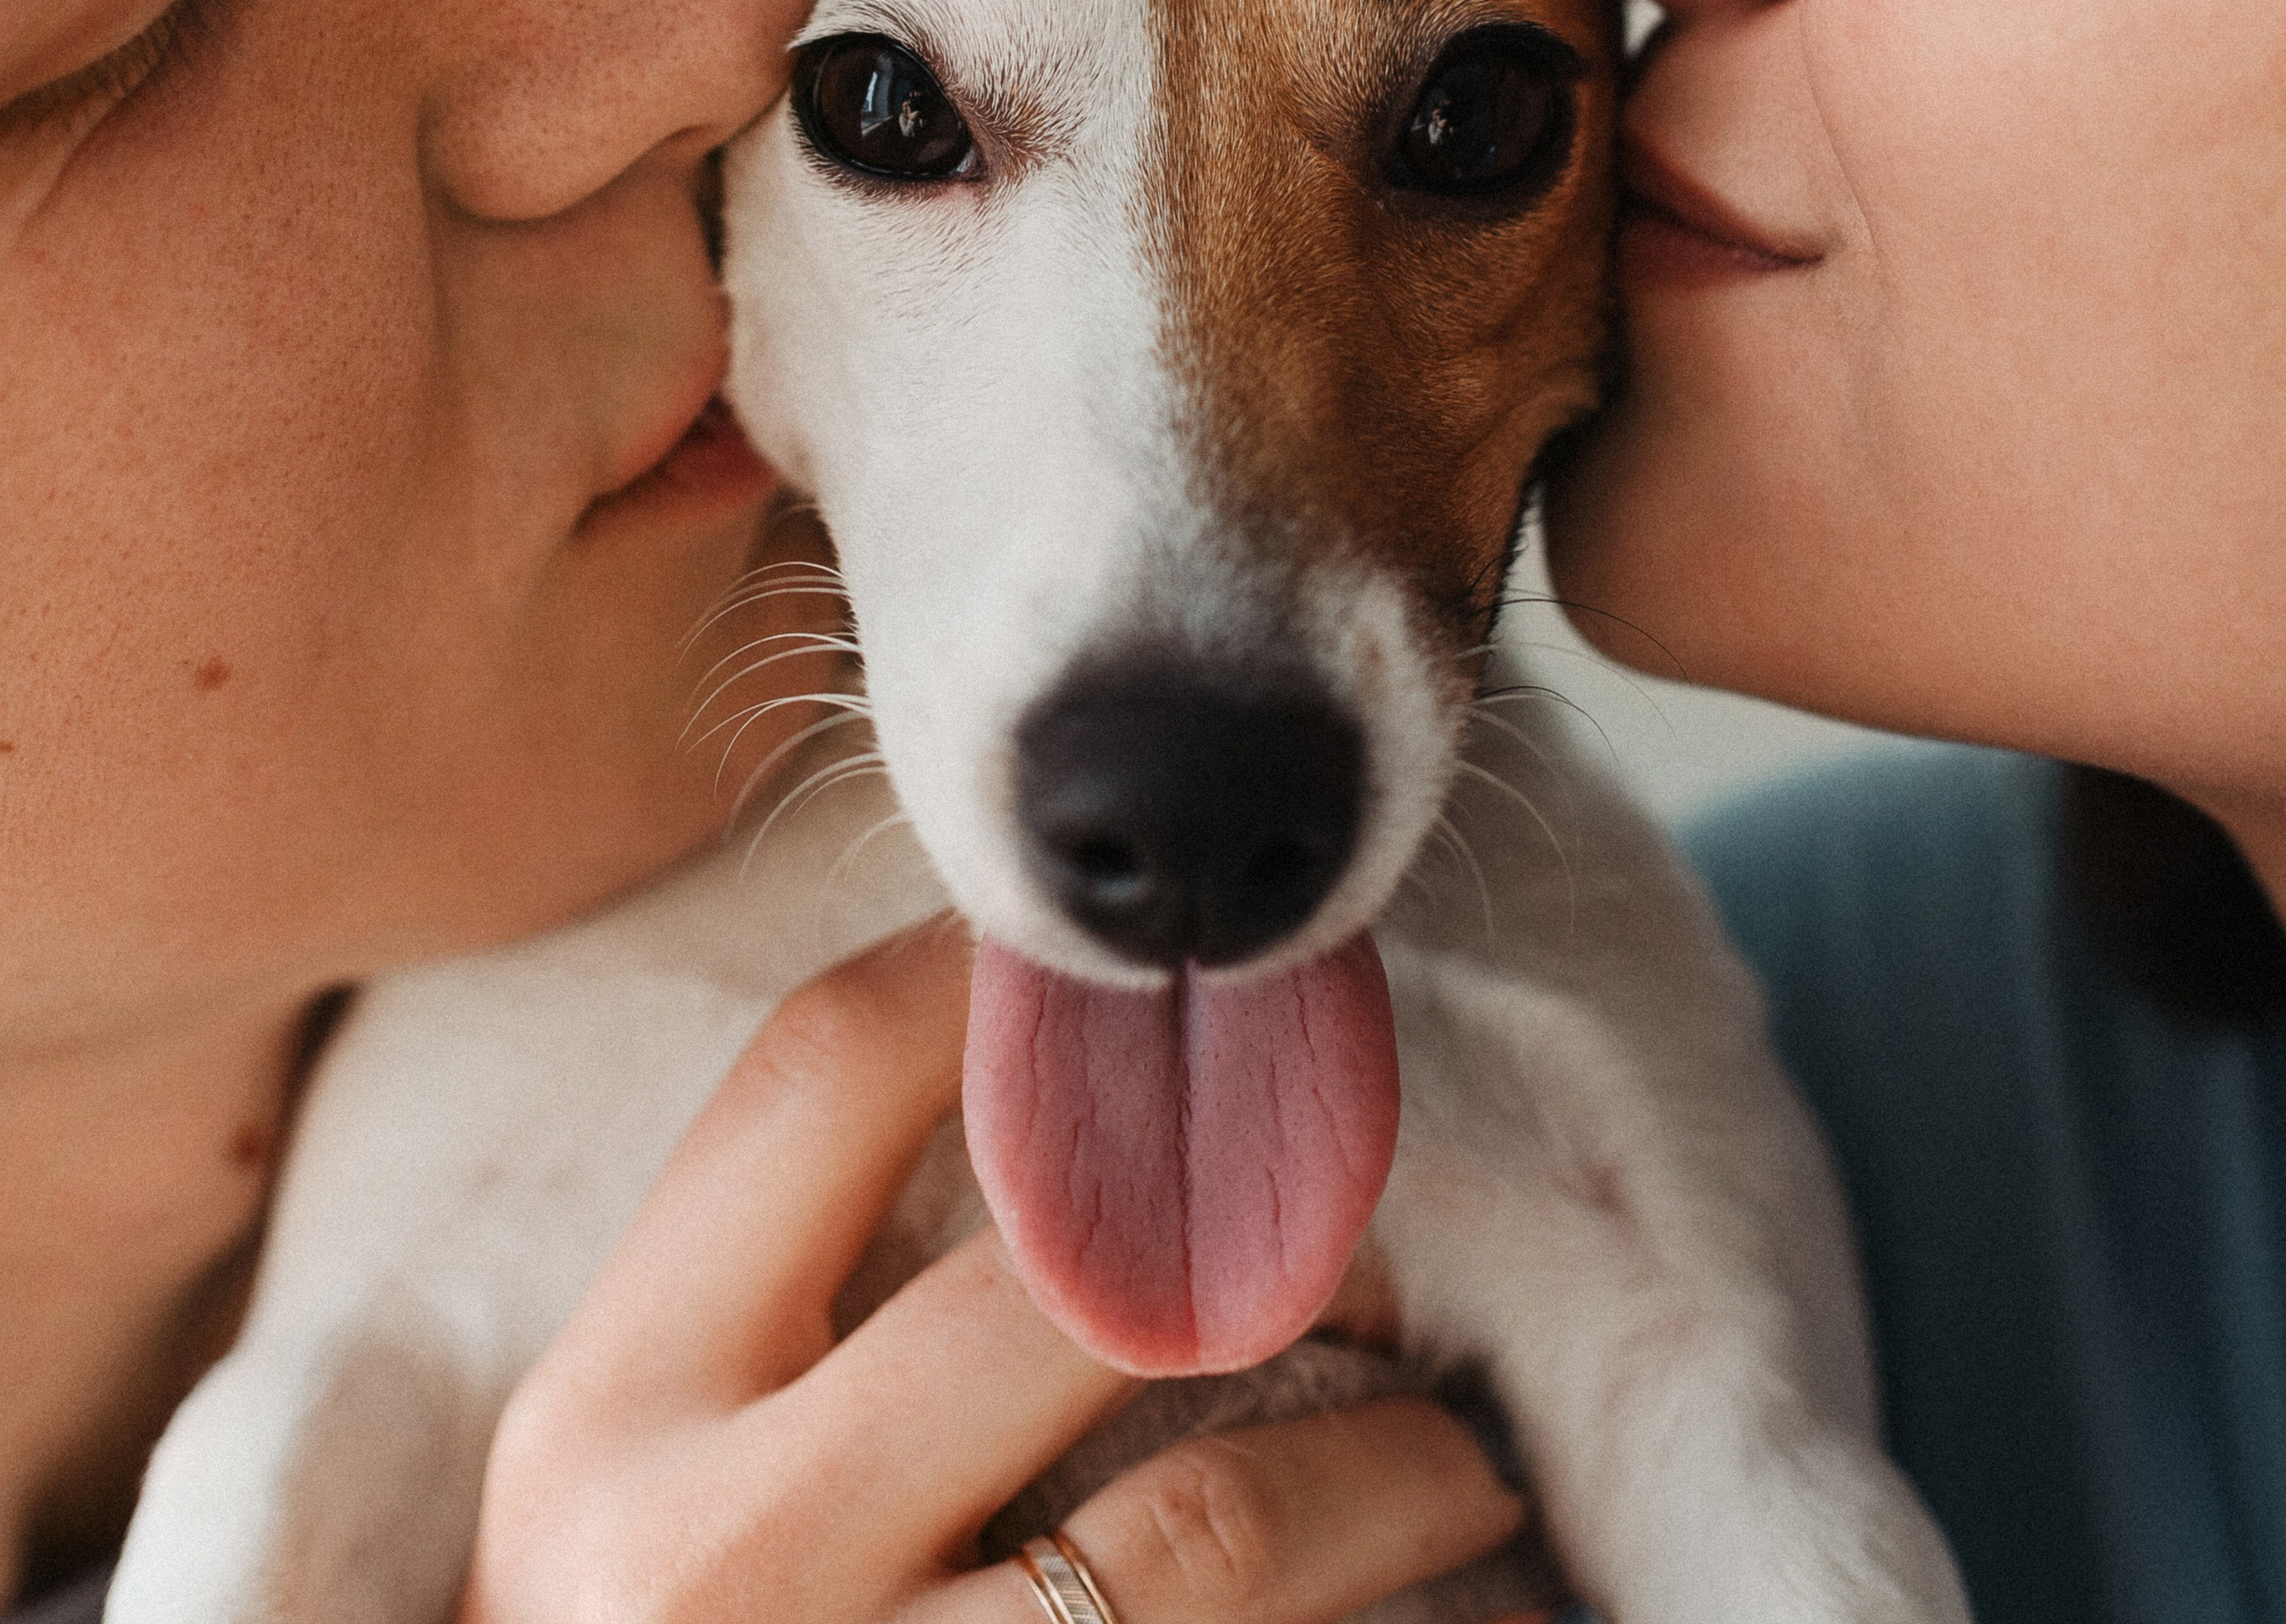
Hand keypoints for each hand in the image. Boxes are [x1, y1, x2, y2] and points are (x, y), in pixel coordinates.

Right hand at [459, 916, 1533, 1622]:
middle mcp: (704, 1559)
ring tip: (1455, 1458)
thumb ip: (780, 1311)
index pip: (823, 1074)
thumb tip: (1052, 1095)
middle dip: (1262, 1228)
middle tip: (1372, 1249)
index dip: (1003, 979)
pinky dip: (1370, 1616)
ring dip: (1389, 1460)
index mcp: (601, 1417)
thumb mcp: (634, 1496)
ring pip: (1212, 1515)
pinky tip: (1440, 1599)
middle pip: (1060, 1275)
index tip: (1138, 985)